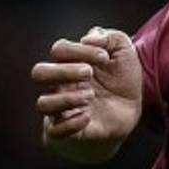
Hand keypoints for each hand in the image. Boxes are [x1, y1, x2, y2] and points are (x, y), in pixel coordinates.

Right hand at [31, 27, 141, 162]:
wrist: (129, 114)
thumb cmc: (121, 81)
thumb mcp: (125, 54)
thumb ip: (112, 37)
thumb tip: (89, 37)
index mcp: (69, 64)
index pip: (59, 49)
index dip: (80, 49)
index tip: (105, 57)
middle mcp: (60, 85)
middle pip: (39, 73)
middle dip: (64, 71)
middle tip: (90, 73)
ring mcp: (62, 109)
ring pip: (42, 104)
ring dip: (67, 98)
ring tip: (90, 96)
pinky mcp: (68, 132)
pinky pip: (55, 131)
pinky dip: (71, 123)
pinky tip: (89, 116)